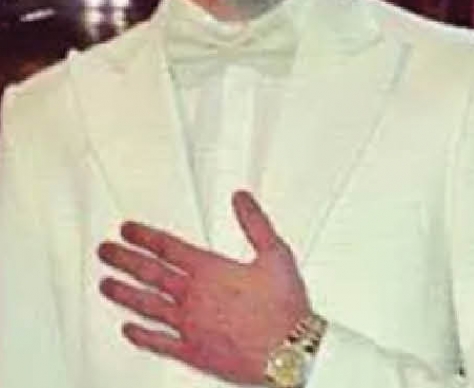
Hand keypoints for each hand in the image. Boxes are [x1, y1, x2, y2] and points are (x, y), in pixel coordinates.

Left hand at [98, 190, 309, 383]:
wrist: (290, 353)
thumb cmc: (284, 307)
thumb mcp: (275, 253)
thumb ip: (254, 222)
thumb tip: (241, 198)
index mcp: (210, 270)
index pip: (167, 247)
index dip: (143, 236)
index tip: (126, 229)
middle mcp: (193, 296)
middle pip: (149, 273)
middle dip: (123, 259)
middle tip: (105, 251)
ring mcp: (189, 325)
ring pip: (147, 305)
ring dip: (123, 293)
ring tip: (105, 284)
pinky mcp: (193, 352)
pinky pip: (159, 342)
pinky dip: (141, 336)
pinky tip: (128, 330)